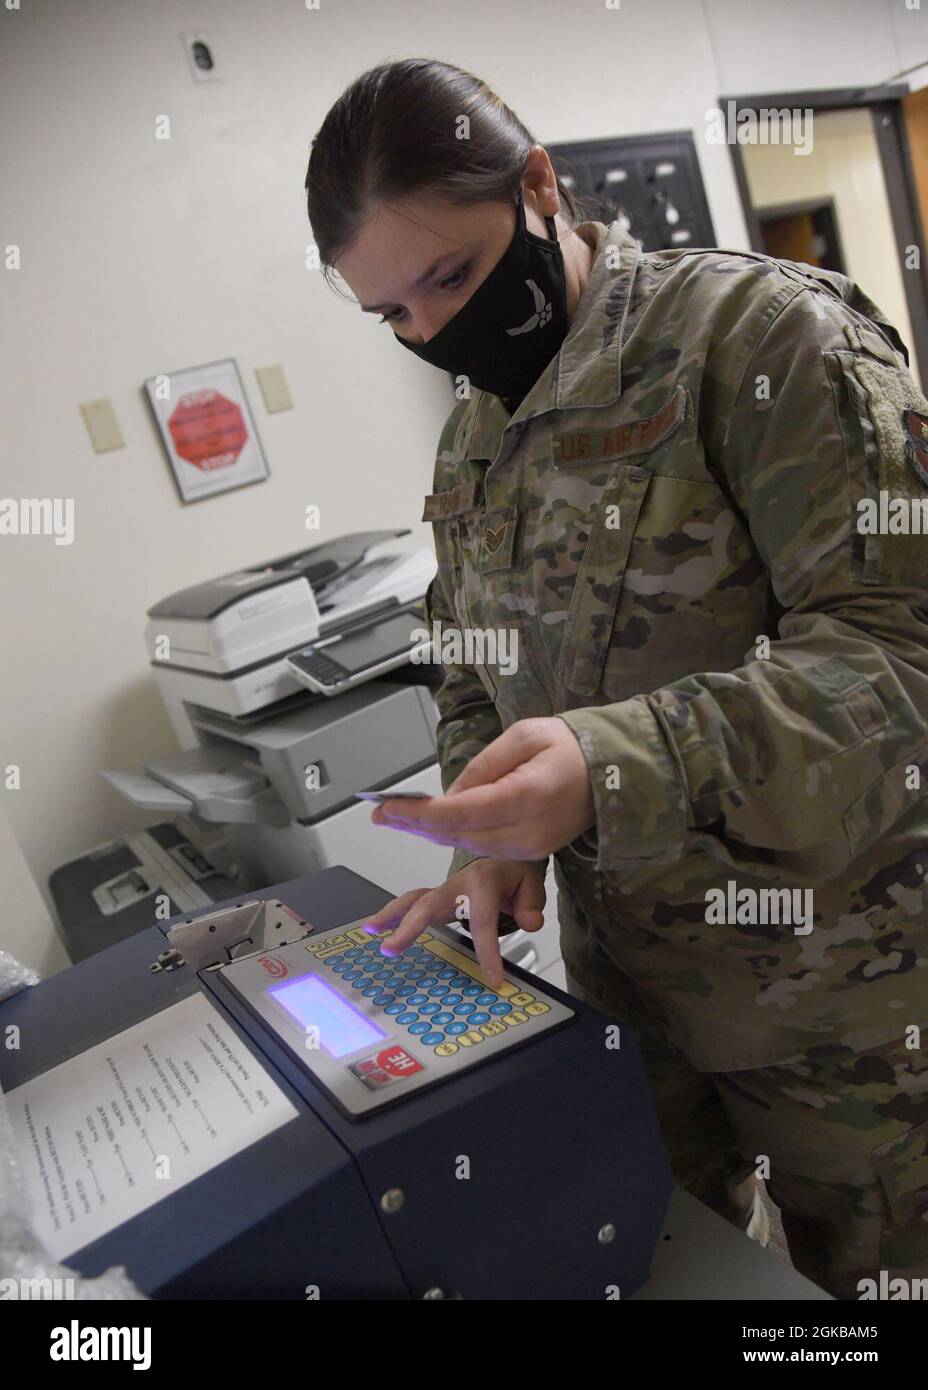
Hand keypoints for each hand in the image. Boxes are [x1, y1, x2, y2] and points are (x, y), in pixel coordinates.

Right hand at [360, 858, 546, 989]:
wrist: (503, 860)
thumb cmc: (512, 875)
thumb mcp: (530, 887)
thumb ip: (530, 906)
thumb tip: (530, 923)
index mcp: (483, 882)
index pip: (483, 920)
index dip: (487, 951)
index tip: (493, 979)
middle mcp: (458, 884)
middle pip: (430, 905)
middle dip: (410, 927)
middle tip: (391, 948)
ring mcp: (444, 890)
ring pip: (413, 900)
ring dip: (390, 915)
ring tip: (371, 929)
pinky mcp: (436, 897)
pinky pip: (412, 903)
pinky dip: (393, 914)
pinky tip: (375, 926)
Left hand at [370, 716, 594, 858]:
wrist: (610, 775)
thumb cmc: (570, 748)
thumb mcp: (524, 735)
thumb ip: (484, 766)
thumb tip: (448, 796)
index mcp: (530, 794)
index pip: (463, 811)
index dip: (421, 814)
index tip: (388, 808)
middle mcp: (530, 829)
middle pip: (460, 834)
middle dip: (415, 825)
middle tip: (380, 814)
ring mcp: (532, 847)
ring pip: (468, 845)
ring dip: (430, 834)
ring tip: (397, 818)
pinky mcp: (530, 854)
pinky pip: (483, 848)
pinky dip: (453, 837)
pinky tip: (430, 826)